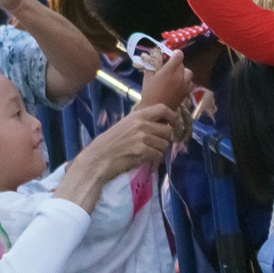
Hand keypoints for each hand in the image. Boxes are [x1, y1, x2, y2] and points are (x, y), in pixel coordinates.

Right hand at [60, 103, 176, 204]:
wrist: (99, 158)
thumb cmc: (110, 144)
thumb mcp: (125, 126)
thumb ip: (141, 123)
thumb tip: (160, 126)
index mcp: (137, 115)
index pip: (163, 108)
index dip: (173, 117)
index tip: (175, 126)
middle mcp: (141, 123)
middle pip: (167, 130)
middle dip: (165, 141)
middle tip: (158, 147)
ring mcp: (142, 137)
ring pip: (164, 145)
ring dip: (160, 153)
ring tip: (150, 157)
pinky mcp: (142, 150)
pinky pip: (158, 155)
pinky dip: (155, 162)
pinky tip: (148, 164)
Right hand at [139, 49, 193, 114]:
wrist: (156, 110)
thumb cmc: (149, 93)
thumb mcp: (148, 77)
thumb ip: (152, 66)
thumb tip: (154, 58)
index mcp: (169, 71)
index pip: (179, 55)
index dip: (175, 53)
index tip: (170, 56)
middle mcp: (179, 76)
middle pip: (182, 64)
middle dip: (176, 63)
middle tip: (169, 67)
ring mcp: (184, 85)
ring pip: (188, 73)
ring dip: (183, 72)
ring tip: (175, 76)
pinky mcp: (186, 93)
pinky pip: (190, 83)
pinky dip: (186, 81)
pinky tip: (180, 84)